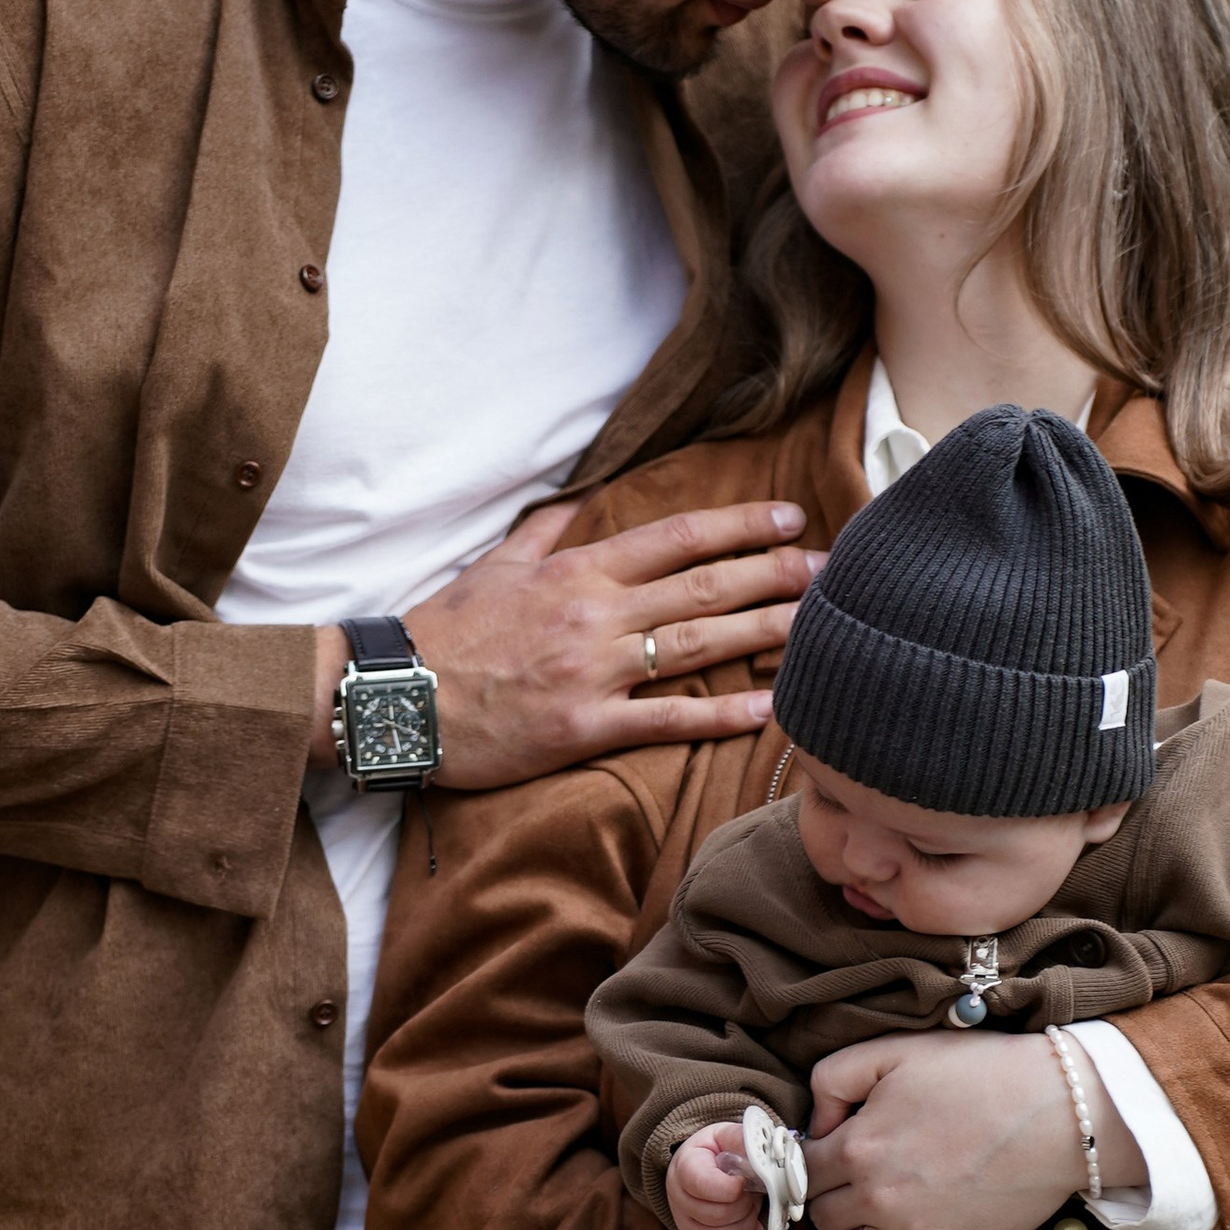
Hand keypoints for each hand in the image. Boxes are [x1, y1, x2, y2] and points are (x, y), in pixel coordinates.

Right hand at [311, 500, 820, 788]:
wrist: (395, 698)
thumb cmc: (441, 634)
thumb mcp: (491, 568)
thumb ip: (543, 534)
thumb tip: (577, 502)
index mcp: (577, 571)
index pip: (676, 538)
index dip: (740, 525)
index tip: (788, 517)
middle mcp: (596, 614)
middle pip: (706, 586)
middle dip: (777, 573)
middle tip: (833, 569)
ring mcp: (595, 671)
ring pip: (700, 644)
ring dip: (768, 631)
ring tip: (823, 624)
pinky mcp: (586, 727)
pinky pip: (667, 718)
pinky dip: (722, 714)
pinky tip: (770, 709)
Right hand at [667, 1123, 764, 1229]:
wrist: (701, 1167)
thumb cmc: (715, 1151)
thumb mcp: (725, 1136)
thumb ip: (742, 1140)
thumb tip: (762, 1153)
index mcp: (684, 1167)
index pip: (702, 1185)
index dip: (731, 1187)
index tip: (744, 1180)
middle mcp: (679, 1199)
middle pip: (717, 1215)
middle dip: (745, 1204)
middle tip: (751, 1190)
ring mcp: (686, 1223)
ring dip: (748, 1221)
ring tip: (750, 1204)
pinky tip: (754, 1225)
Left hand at [790, 1034, 1142, 1229]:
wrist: (1061, 1111)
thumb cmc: (980, 1074)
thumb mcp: (895, 1051)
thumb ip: (835, 1077)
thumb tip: (812, 1122)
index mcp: (857, 1145)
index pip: (802, 1168)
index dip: (798, 1166)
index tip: (799, 1168)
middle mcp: (875, 1199)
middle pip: (820, 1216)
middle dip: (811, 1210)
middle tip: (812, 1209)